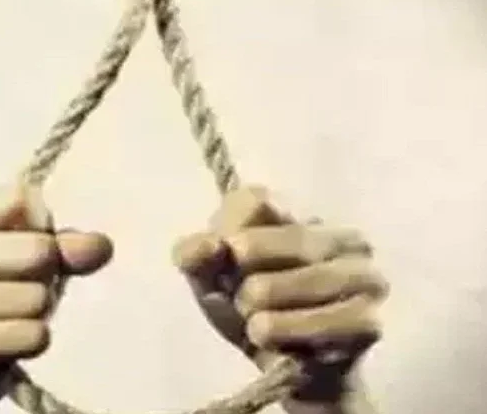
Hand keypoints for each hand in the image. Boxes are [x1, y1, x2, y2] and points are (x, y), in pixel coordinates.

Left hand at [172, 187, 388, 405]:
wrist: (282, 364)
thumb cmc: (245, 307)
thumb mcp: (208, 280)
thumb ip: (194, 256)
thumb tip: (208, 246)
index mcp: (295, 214)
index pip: (254, 200)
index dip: (226, 234)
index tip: (220, 261)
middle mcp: (340, 235)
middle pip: (289, 238)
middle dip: (248, 277)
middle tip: (240, 300)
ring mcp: (363, 276)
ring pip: (312, 278)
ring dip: (267, 308)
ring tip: (254, 323)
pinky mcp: (369, 321)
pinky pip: (330, 321)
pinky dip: (290, 331)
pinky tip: (271, 337)